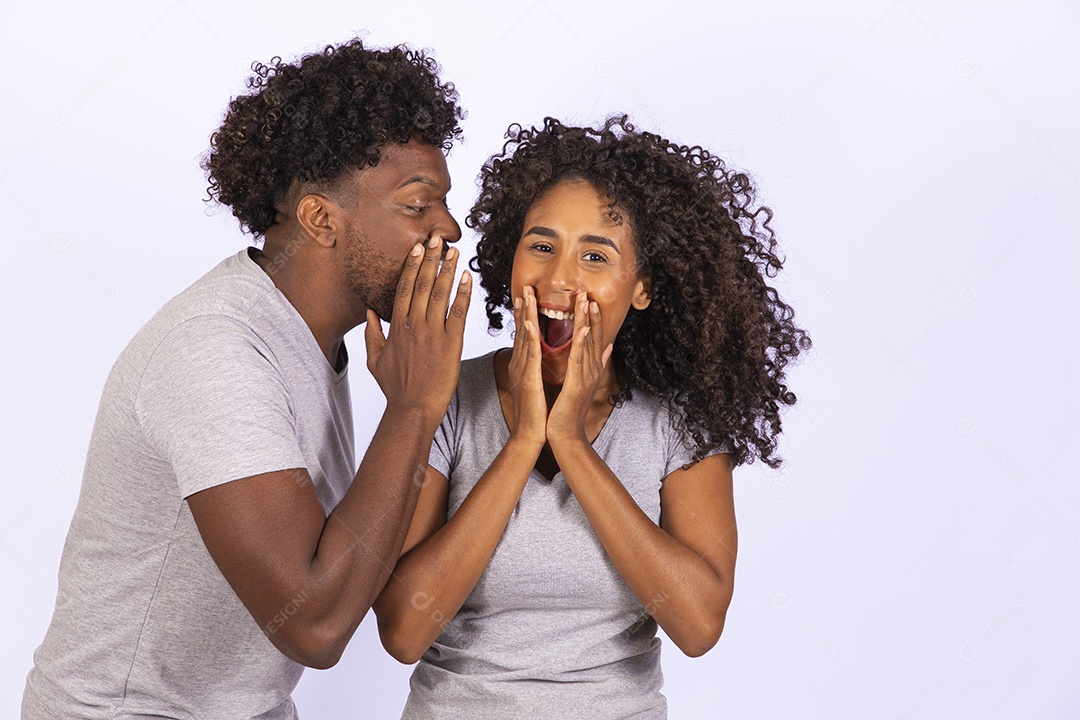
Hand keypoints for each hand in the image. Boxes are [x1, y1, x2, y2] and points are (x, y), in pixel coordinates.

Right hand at [365, 236, 470, 426]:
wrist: (413, 409)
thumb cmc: (395, 388)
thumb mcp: (375, 360)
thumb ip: (372, 335)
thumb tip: (370, 314)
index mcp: (397, 327)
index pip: (404, 288)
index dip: (412, 266)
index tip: (418, 249)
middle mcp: (414, 325)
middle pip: (422, 284)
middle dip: (431, 259)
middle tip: (437, 239)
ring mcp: (432, 333)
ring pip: (440, 294)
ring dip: (448, 270)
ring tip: (455, 251)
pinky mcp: (450, 344)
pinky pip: (458, 313)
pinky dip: (463, 294)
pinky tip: (467, 278)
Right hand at [505, 285, 547, 449]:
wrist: (531, 436)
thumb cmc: (537, 413)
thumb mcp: (539, 386)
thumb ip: (540, 369)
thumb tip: (542, 358)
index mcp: (524, 365)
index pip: (525, 334)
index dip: (526, 314)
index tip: (528, 295)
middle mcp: (520, 364)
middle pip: (521, 330)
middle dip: (523, 307)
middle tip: (525, 286)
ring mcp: (522, 371)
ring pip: (524, 337)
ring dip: (526, 315)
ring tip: (527, 294)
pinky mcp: (528, 379)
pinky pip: (530, 355)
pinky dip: (529, 338)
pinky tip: (528, 323)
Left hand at [547, 291, 612, 444]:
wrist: (566, 435)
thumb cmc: (570, 411)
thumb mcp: (584, 383)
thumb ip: (596, 364)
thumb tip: (608, 347)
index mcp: (590, 369)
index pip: (592, 338)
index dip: (592, 318)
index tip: (590, 299)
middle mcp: (591, 370)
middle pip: (592, 336)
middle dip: (590, 313)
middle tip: (588, 292)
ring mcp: (585, 376)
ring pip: (586, 343)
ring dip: (586, 321)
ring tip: (586, 301)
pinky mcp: (577, 384)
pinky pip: (579, 359)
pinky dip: (581, 343)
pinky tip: (582, 328)